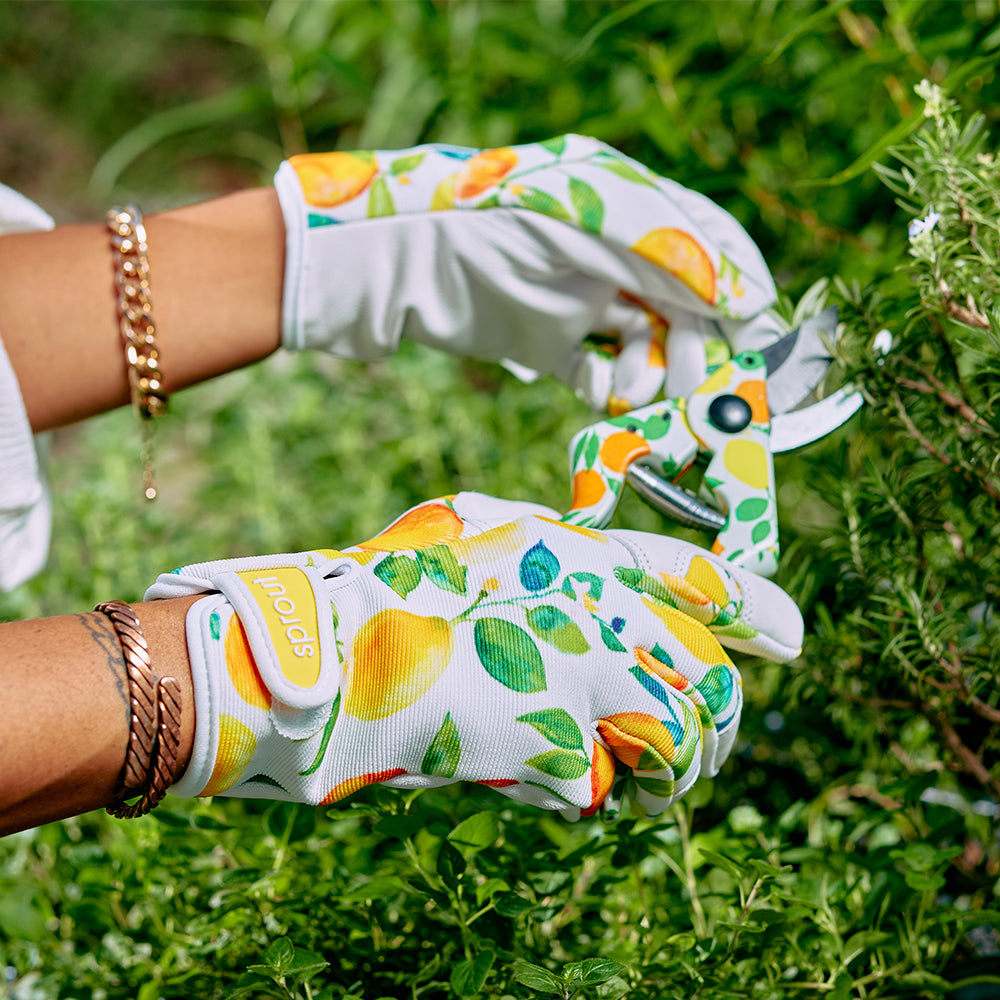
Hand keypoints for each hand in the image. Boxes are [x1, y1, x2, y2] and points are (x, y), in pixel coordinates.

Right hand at [146, 493, 801, 817]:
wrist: (331, 658)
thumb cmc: (391, 582)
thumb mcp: (475, 530)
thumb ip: (551, 546)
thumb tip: (601, 569)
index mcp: (582, 554)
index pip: (704, 579)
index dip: (757, 609)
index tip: (788, 637)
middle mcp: (600, 617)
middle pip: (713, 680)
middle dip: (721, 716)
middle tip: (708, 737)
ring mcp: (584, 690)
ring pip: (680, 746)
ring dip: (671, 764)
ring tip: (648, 768)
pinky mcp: (556, 760)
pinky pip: (601, 787)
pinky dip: (590, 786)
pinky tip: (551, 770)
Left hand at [275, 135, 779, 412]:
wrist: (398, 257)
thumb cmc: (494, 219)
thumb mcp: (593, 222)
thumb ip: (672, 255)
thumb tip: (750, 301)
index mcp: (627, 209)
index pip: (706, 247)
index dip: (736, 291)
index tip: (756, 335)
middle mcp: (609, 254)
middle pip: (680, 306)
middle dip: (692, 346)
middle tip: (694, 386)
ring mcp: (577, 299)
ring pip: (642, 345)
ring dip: (648, 373)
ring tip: (636, 392)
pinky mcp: (544, 342)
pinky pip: (594, 372)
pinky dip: (604, 389)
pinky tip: (599, 393)